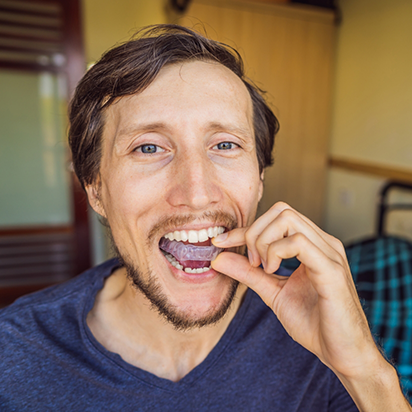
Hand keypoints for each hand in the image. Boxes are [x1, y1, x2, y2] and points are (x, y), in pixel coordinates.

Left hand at [212, 202, 409, 410]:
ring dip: (263, 241)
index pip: (276, 218)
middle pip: (281, 210)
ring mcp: (329, 253)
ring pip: (287, 219)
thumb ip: (248, 272)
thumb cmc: (313, 322)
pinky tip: (273, 271)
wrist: (342, 353)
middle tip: (252, 263)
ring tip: (264, 269)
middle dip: (254, 232)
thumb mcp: (272, 292)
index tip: (220, 243)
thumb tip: (219, 257)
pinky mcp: (331, 269)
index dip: (244, 228)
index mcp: (312, 245)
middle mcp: (323, 242)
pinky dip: (276, 252)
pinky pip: (298, 242)